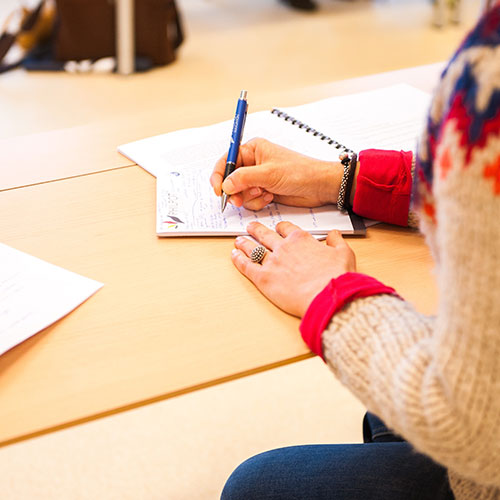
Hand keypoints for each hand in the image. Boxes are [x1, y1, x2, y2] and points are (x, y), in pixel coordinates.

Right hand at [210, 138, 343, 209]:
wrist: (319, 186)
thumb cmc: (300, 172)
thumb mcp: (268, 174)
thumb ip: (243, 178)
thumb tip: (225, 184)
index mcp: (252, 150)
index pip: (226, 160)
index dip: (219, 175)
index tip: (219, 190)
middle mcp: (253, 163)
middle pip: (230, 179)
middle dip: (235, 191)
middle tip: (239, 200)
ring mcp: (258, 178)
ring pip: (240, 192)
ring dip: (249, 197)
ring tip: (263, 194)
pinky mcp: (263, 191)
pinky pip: (250, 200)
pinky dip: (257, 202)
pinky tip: (270, 197)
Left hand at [231, 221, 355, 316]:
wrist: (328, 297)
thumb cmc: (337, 277)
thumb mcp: (344, 253)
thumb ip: (337, 241)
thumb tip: (334, 234)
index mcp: (301, 240)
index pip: (286, 228)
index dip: (280, 228)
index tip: (277, 228)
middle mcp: (284, 247)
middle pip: (265, 235)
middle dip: (256, 230)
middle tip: (250, 227)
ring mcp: (272, 262)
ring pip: (253, 248)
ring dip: (244, 243)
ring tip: (238, 241)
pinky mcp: (263, 278)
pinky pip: (246, 266)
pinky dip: (238, 260)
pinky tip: (234, 256)